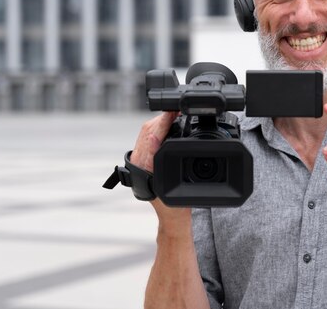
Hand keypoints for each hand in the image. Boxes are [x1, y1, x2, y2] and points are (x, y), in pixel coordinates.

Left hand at [131, 112, 191, 232]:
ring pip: (146, 133)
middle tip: (177, 109)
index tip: (172, 112)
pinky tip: (168, 124)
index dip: (162, 124)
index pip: (151, 140)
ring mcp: (138, 160)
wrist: (170, 218)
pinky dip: (158, 128)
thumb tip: (188, 152)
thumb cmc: (178, 207)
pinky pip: (148, 137)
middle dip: (162, 119)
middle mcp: (139, 164)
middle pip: (147, 132)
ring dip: (160, 122)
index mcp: (147, 170)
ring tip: (174, 113)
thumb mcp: (186, 186)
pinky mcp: (142, 158)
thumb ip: (184, 172)